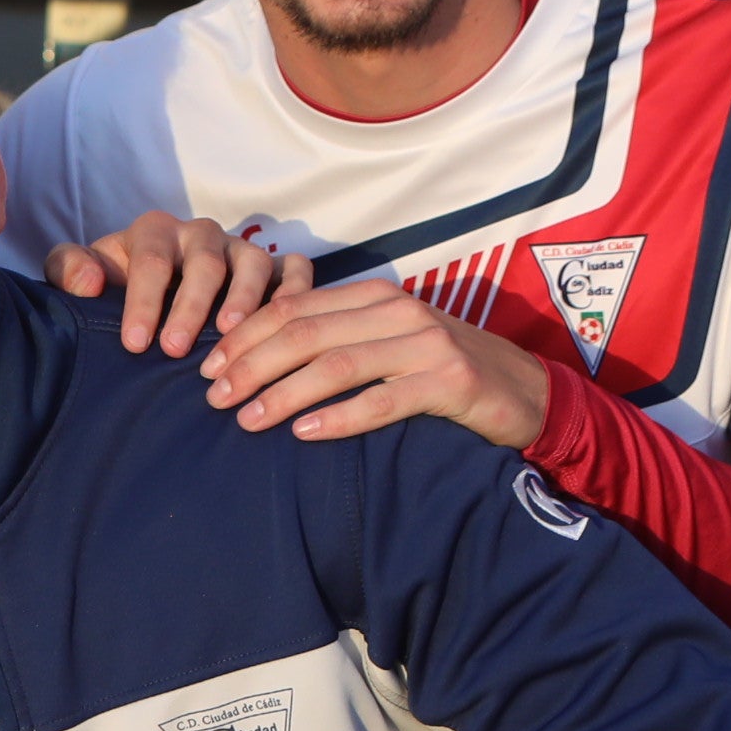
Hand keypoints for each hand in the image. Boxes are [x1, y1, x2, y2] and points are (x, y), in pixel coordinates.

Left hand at [48, 211, 309, 357]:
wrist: (149, 283)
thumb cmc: (113, 283)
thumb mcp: (80, 272)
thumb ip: (69, 269)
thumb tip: (89, 282)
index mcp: (154, 232)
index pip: (150, 263)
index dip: (142, 302)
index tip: (133, 343)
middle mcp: (201, 235)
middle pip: (204, 266)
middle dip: (189, 308)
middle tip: (175, 349)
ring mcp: (241, 249)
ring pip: (253, 264)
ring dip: (244, 299)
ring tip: (230, 334)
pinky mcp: (273, 266)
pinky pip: (295, 269)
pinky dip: (296, 289)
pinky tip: (286, 321)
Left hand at [197, 276, 554, 449]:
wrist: (523, 392)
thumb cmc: (437, 372)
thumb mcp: (384, 343)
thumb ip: (333, 339)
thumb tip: (251, 359)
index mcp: (373, 296)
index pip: (292, 307)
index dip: (244, 337)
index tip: (207, 369)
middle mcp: (398, 311)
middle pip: (305, 333)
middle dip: (251, 365)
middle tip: (214, 398)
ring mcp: (427, 344)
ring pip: (336, 364)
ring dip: (284, 394)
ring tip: (247, 420)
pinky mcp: (451, 382)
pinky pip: (382, 400)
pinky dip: (339, 417)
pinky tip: (305, 434)